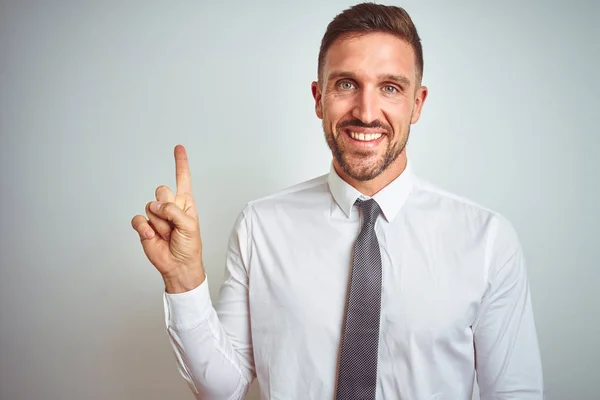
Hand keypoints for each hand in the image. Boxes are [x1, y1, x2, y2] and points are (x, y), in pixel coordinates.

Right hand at [131, 145, 204, 292]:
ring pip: (150, 206)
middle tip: (174, 224)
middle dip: (167, 207)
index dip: (180, 163)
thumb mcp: (190, 226)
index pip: (182, 178)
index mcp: (185, 203)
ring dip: (160, 223)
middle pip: (162, 190)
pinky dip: (145, 228)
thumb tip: (155, 205)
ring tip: (167, 234)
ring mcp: (156, 215)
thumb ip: (174, 211)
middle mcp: (170, 206)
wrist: (178, 265)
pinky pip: (138, 218)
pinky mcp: (144, 226)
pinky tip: (153, 237)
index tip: (178, 147)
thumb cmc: (189, 246)